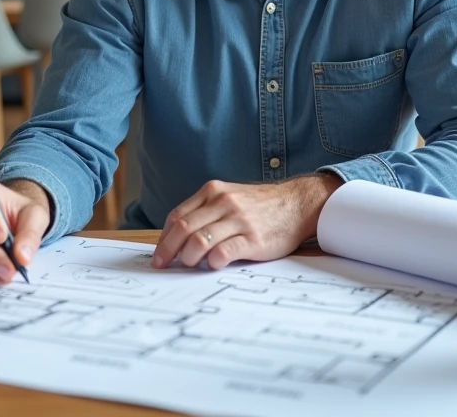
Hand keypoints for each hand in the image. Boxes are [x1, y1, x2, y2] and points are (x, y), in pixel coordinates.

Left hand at [151, 174, 341, 270]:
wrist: (296, 203)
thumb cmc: (259, 205)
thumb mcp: (229, 197)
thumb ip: (205, 211)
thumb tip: (178, 238)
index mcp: (212, 191)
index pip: (177, 216)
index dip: (164, 238)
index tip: (159, 254)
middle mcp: (223, 203)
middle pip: (183, 228)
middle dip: (168, 250)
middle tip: (163, 265)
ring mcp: (239, 220)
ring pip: (199, 240)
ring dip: (188, 258)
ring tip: (190, 265)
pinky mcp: (253, 239)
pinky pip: (224, 252)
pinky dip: (212, 261)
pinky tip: (212, 265)